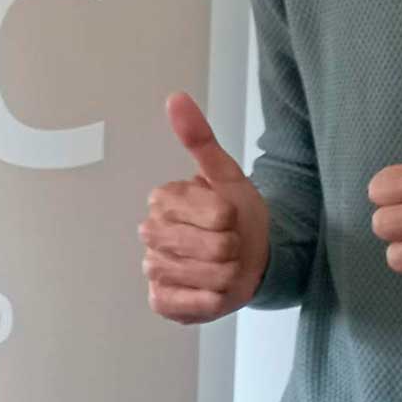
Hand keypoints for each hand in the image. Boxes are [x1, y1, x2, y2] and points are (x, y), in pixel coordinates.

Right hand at [139, 92, 270, 324]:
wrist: (250, 257)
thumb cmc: (237, 213)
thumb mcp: (225, 174)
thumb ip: (199, 138)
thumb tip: (175, 97)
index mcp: (163, 199)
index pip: (217, 213)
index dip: (232, 219)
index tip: (229, 218)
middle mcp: (151, 233)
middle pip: (214, 247)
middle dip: (233, 248)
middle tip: (230, 245)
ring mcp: (153, 269)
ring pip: (206, 276)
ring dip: (227, 275)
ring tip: (224, 267)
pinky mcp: (160, 301)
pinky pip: (190, 305)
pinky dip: (210, 301)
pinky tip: (213, 291)